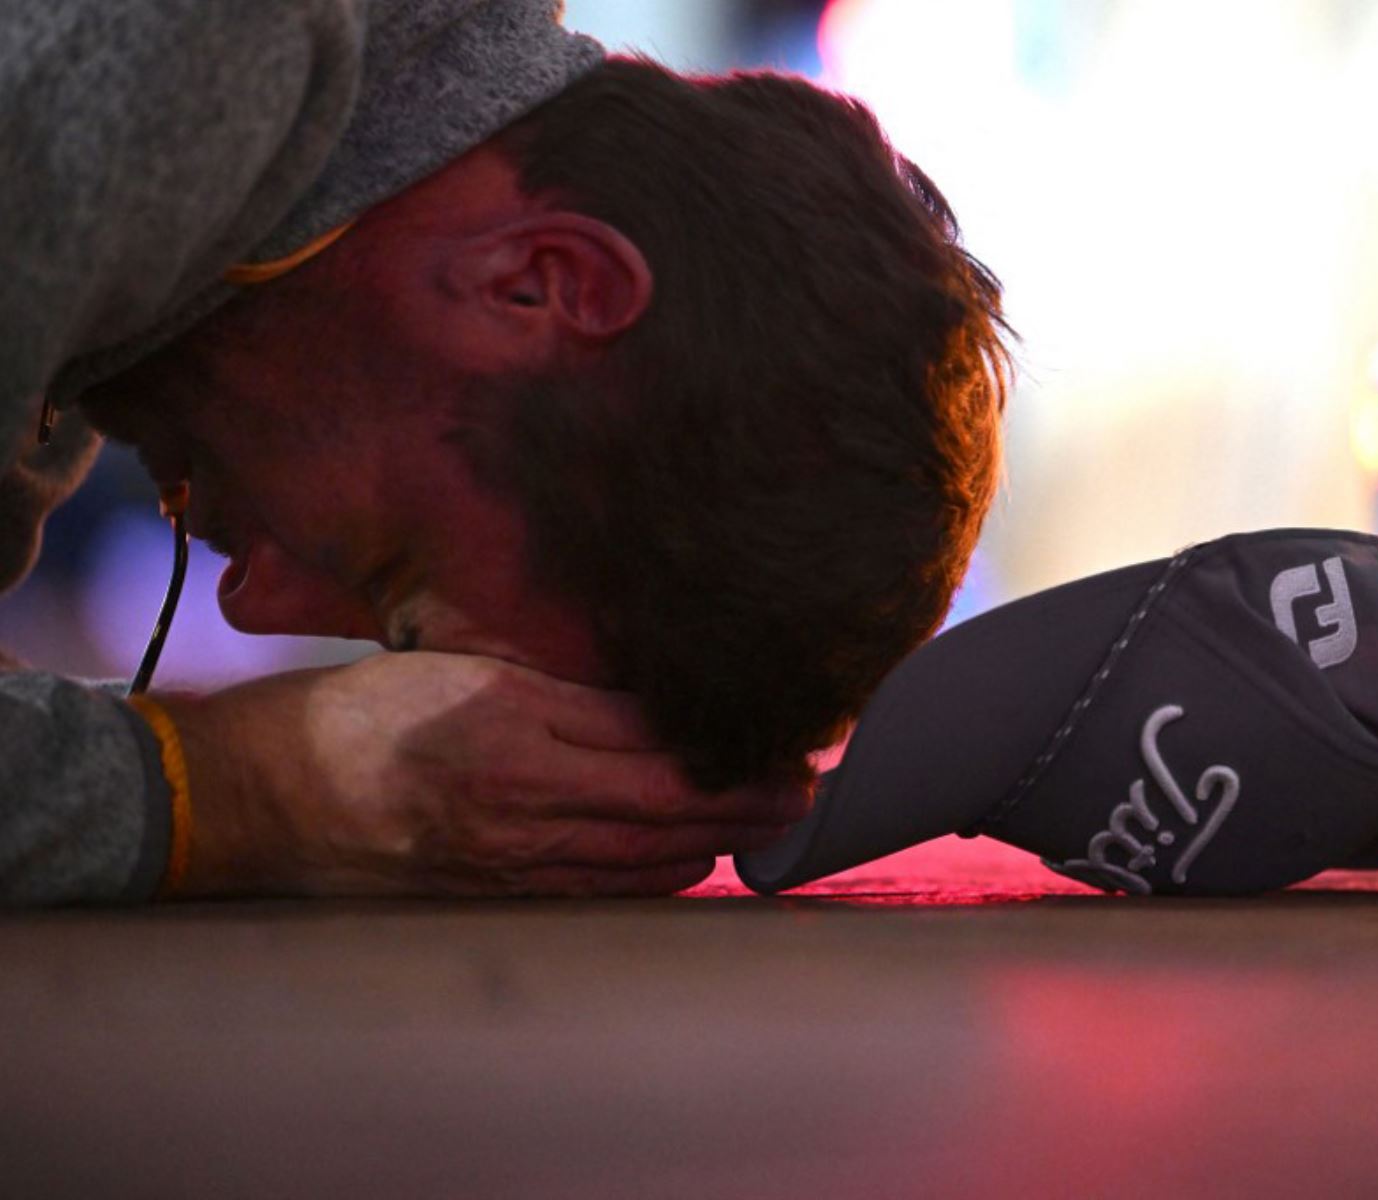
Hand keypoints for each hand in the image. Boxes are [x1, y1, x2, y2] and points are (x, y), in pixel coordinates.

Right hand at [151, 652, 809, 897]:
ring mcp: (510, 858)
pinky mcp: (493, 893)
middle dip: (749, 805)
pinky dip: (653, 876)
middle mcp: (523, 800)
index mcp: (516, 726)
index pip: (656, 746)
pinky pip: (597, 891)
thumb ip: (556, 685)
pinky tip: (685, 861)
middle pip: (668, 810)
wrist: (260, 796)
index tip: (790, 746)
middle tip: (808, 796)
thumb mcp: (458, 668)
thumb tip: (650, 698)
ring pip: (642, 861)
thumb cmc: (355, 713)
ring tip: (767, 826)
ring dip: (714, 844)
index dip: (733, 753)